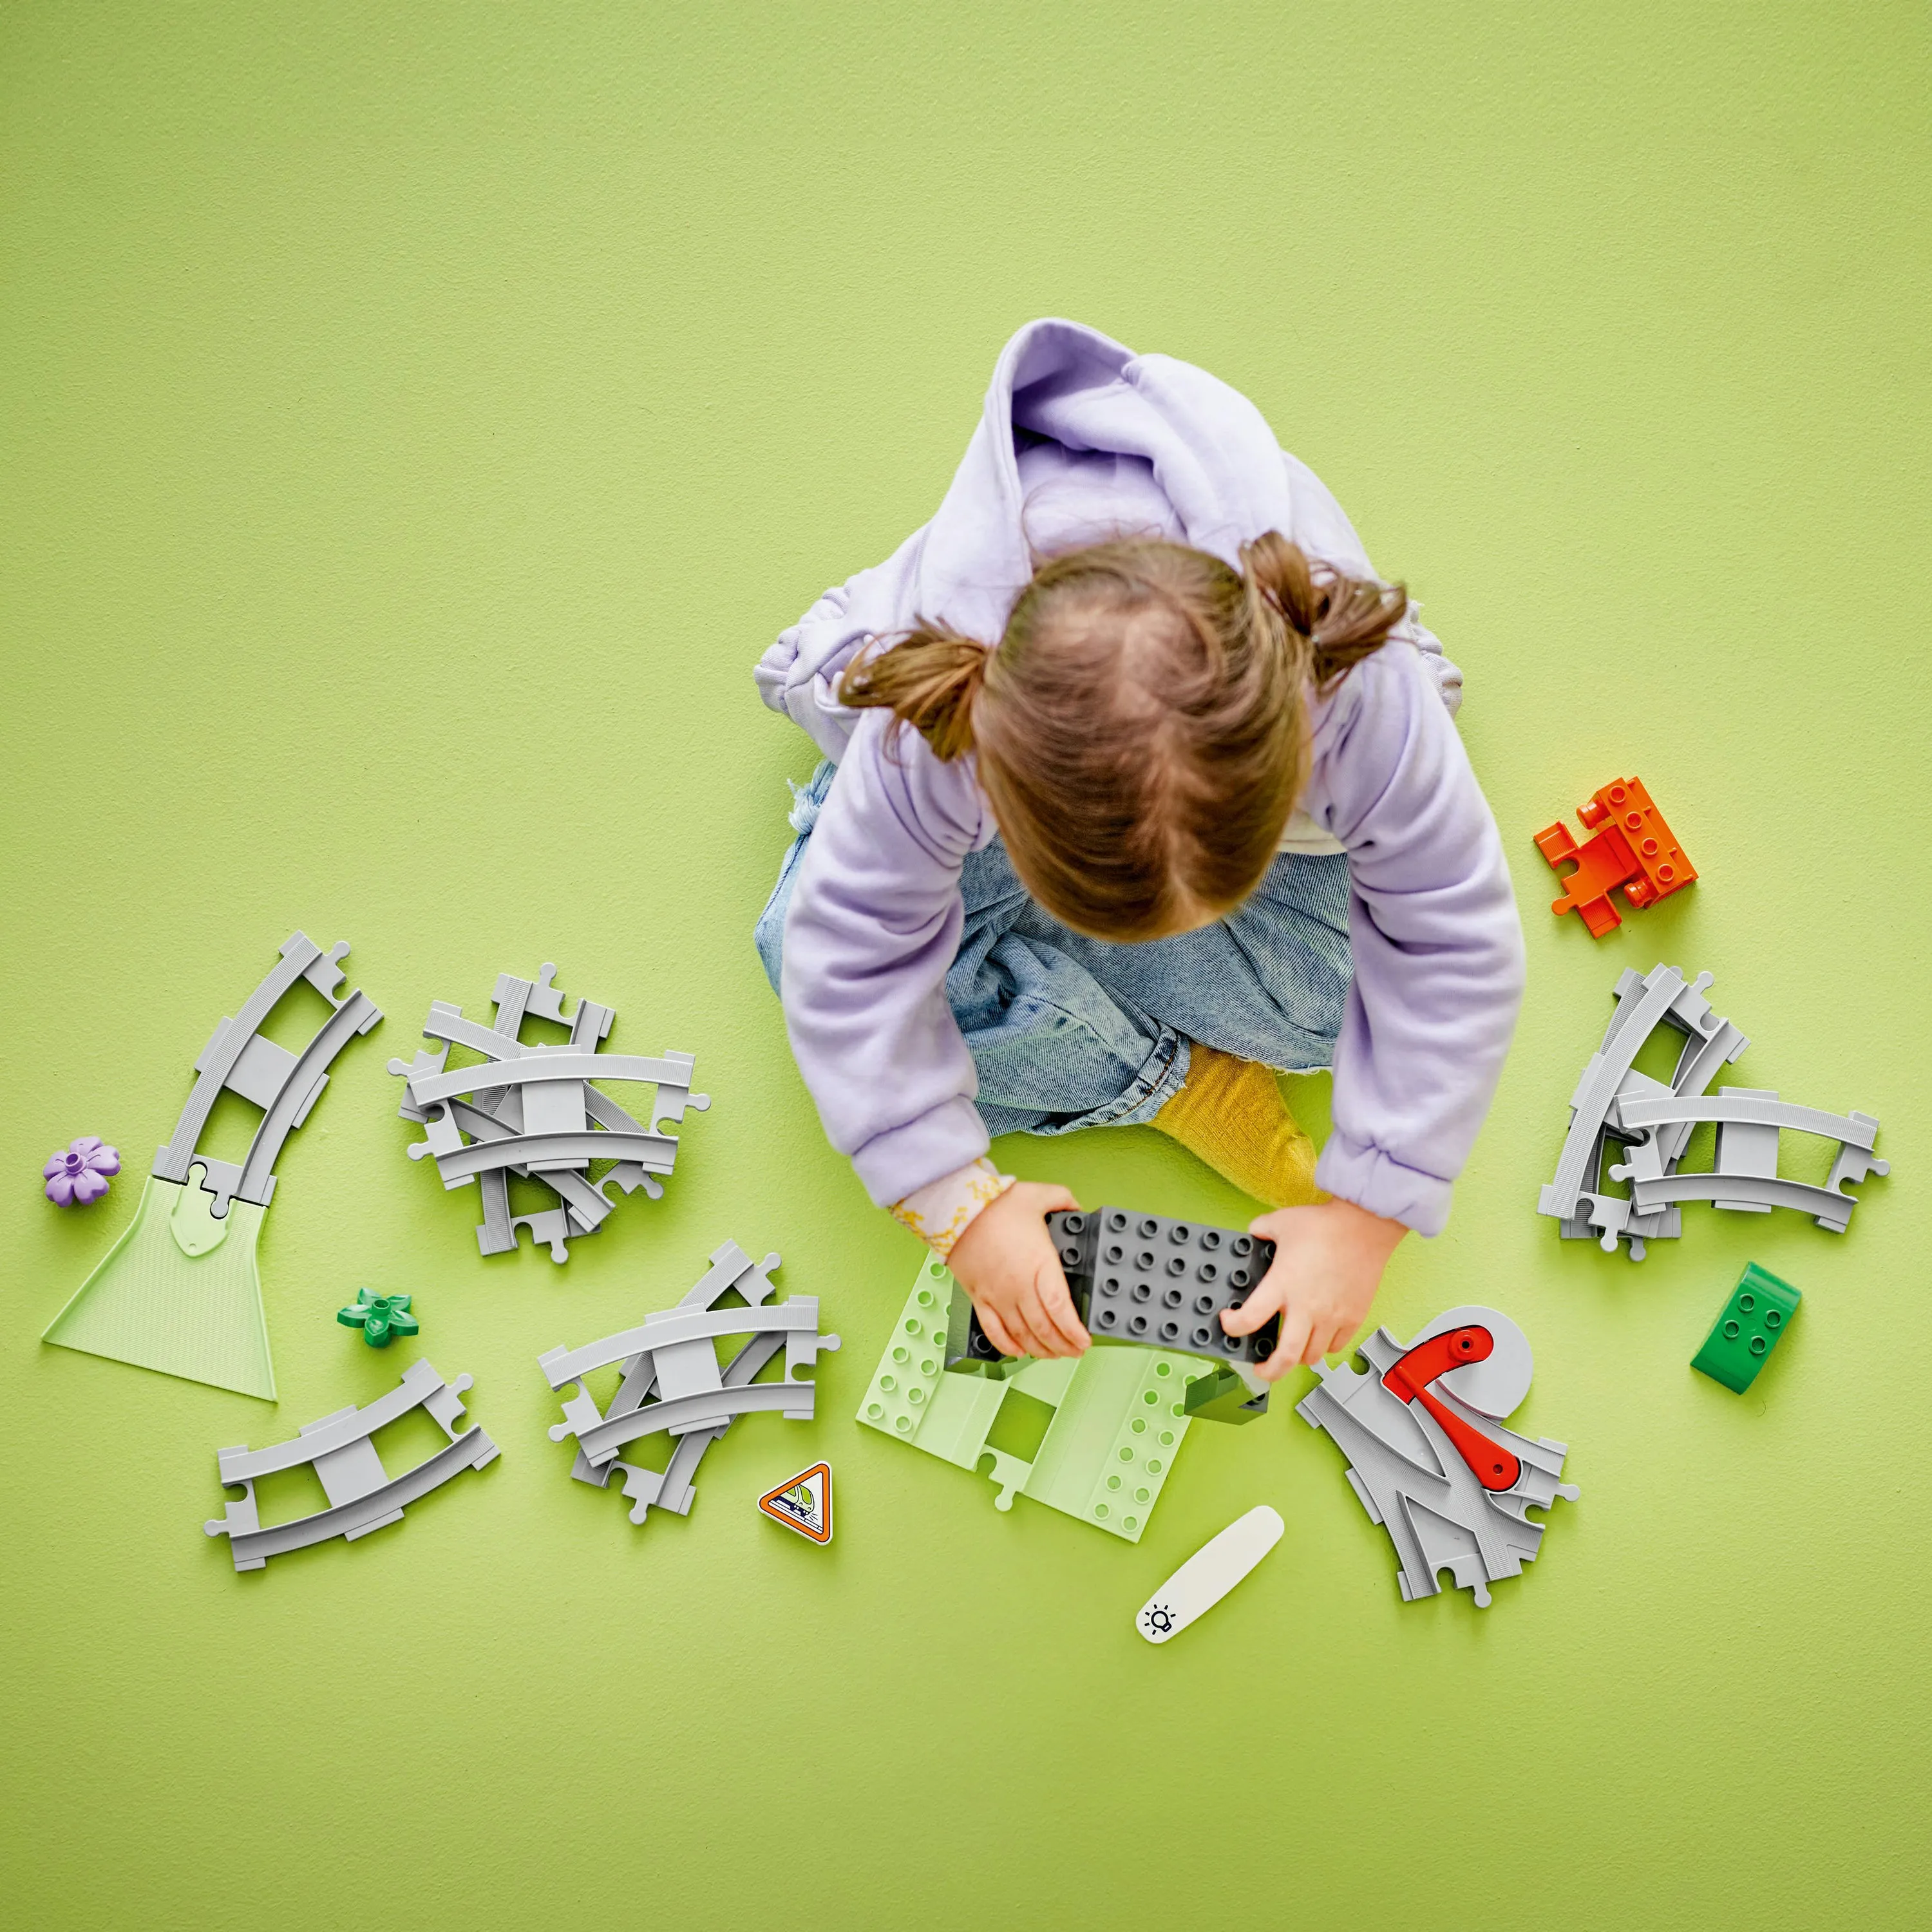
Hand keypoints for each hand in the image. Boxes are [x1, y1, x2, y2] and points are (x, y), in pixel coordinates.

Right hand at [946, 1182, 1090, 1359]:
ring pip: (1021, 1334)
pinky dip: (1007, 1346)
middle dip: (1064, 1345)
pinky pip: (993, 1330)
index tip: (1085, 1340)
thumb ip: (1062, 1199)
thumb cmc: (994, 1203)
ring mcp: (996, 1295)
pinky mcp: (978, 1297)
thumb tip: (1075, 1207)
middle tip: (1076, 1351)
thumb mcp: (1038, 1195)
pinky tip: (1019, 1351)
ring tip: (1054, 1354)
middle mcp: (1018, 1286)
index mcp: (1038, 1264)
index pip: (1060, 1309)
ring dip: (1040, 1350)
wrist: (954, 1208)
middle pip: (1044, 1328)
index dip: (1074, 1331)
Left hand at [1220, 1197, 1406, 1379]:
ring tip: (1291, 1348)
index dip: (1233, 1327)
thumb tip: (1253, 1235)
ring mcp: (1332, 1316)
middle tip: (1261, 1369)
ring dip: (1298, 1356)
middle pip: (1285, 1358)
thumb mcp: (1280, 1222)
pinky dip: (1325, 1347)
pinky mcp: (1353, 1317)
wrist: (1365, 1225)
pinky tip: (1319, 1336)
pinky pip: (1337, 1346)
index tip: (1229, 1323)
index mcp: (1282, 1284)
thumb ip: (1260, 1231)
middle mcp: (1307, 1307)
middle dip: (1269, 1371)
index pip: (1249, 1319)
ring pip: (1312, 1356)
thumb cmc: (1326, 1224)